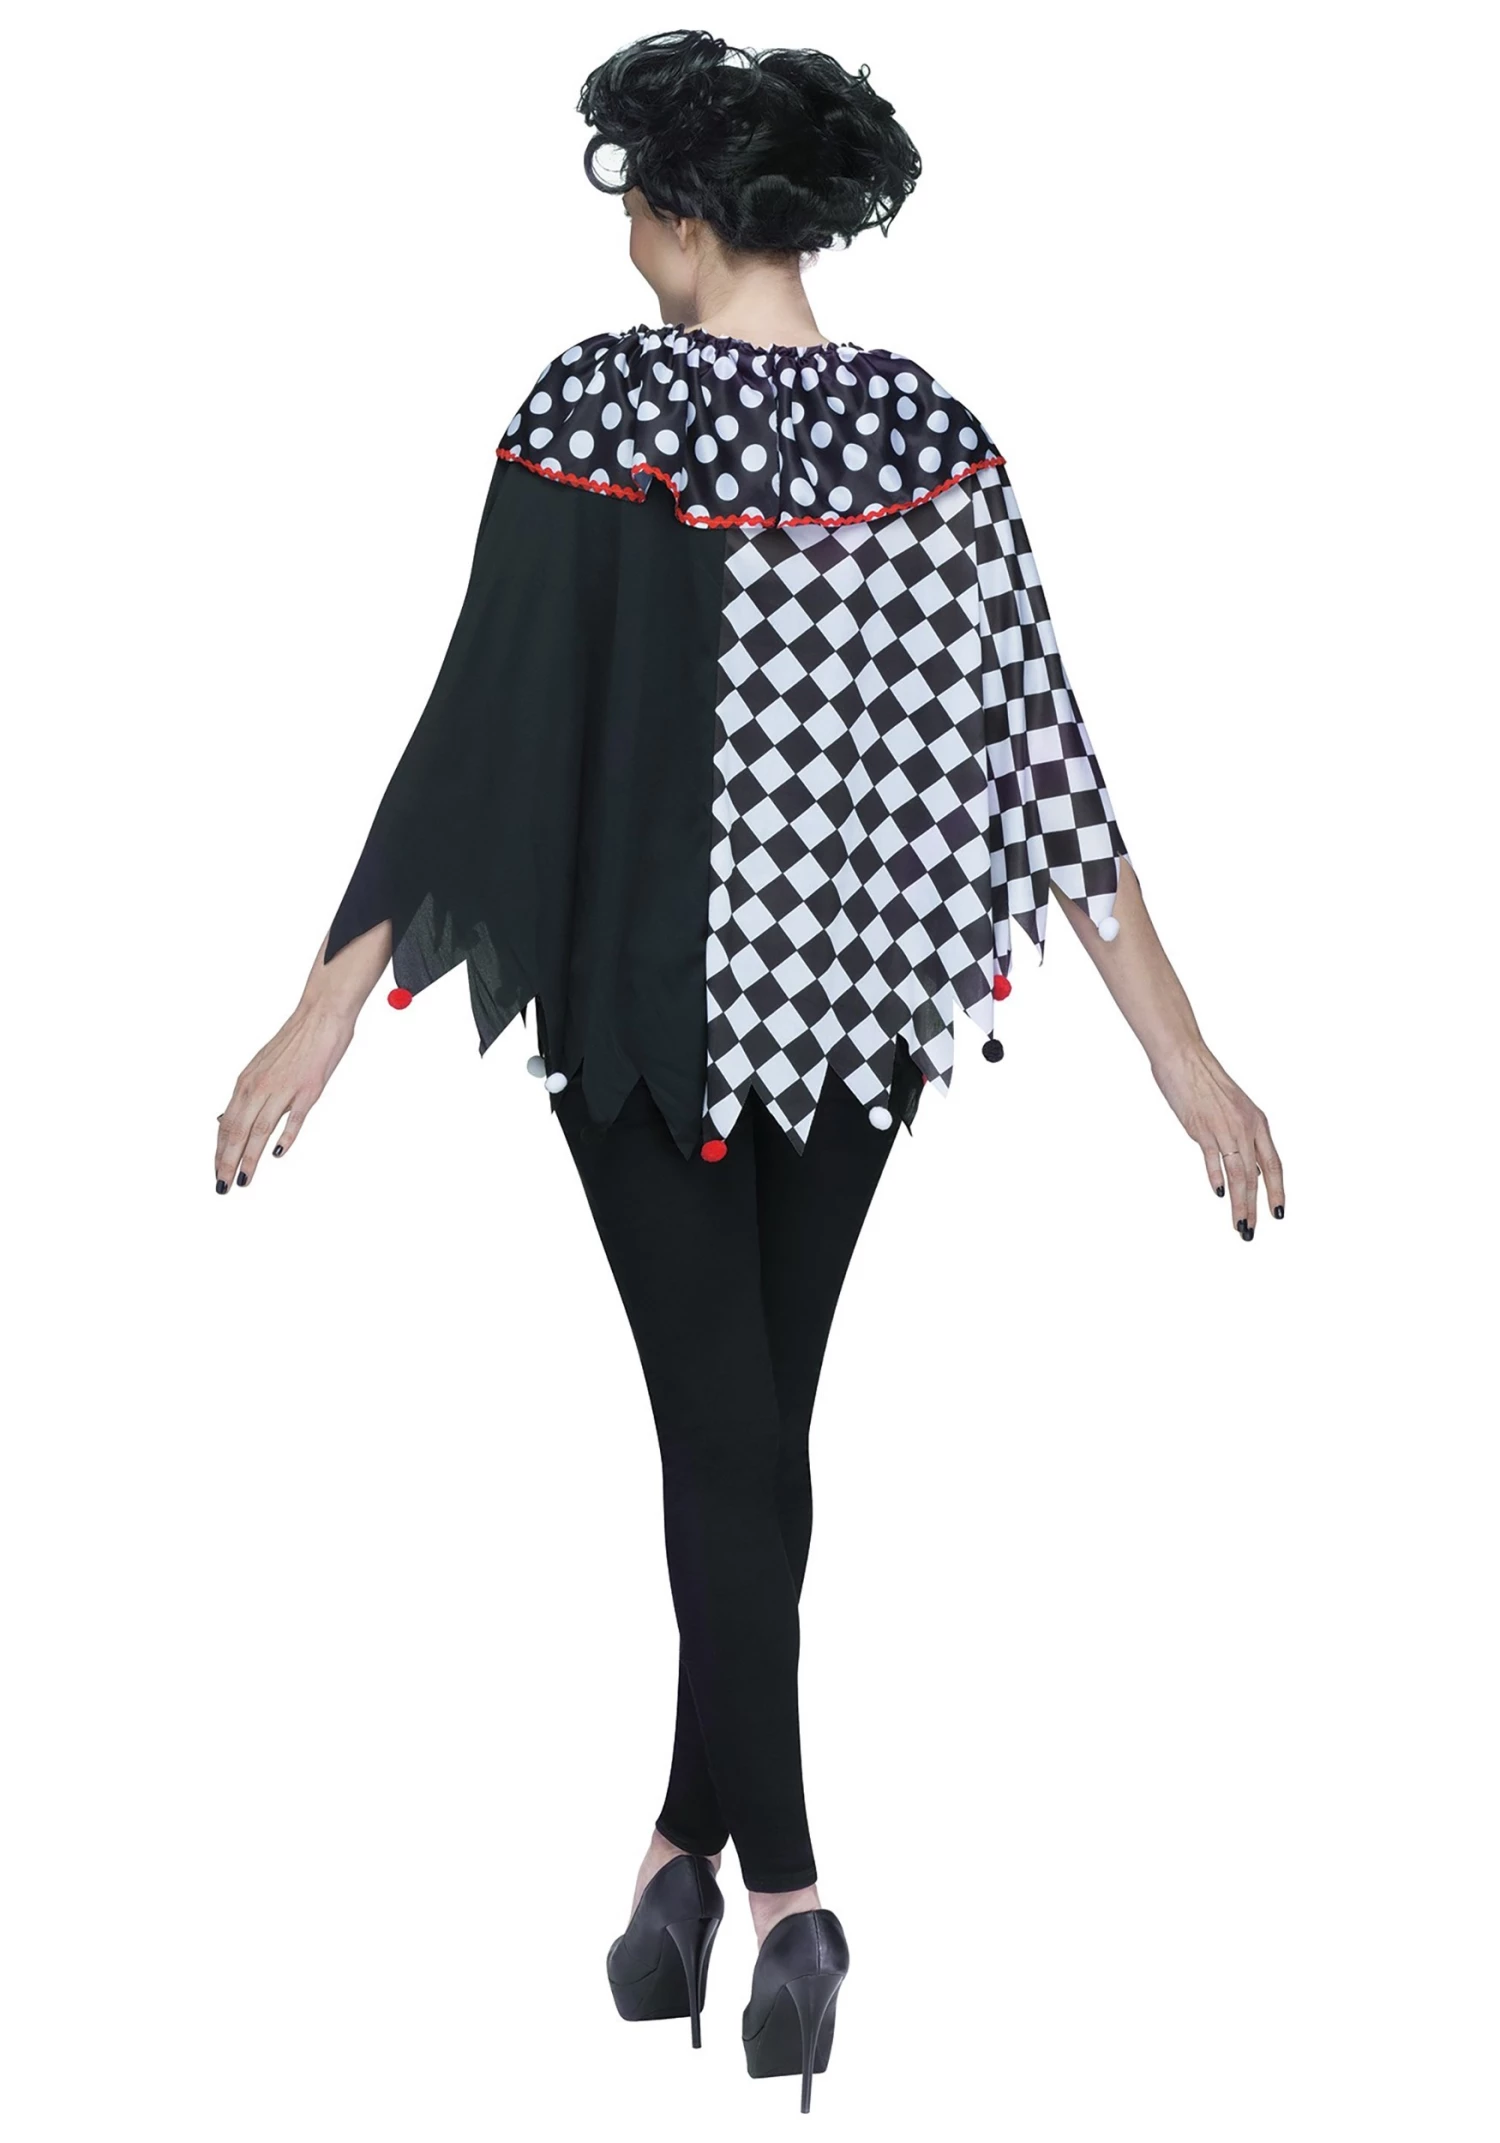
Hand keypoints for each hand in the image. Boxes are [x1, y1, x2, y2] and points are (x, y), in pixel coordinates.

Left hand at [214, 999, 356, 1191]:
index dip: (219, 1151)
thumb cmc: (294, 1042)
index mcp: (247, 1083)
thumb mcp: (261, 1068)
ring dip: (249, 1157)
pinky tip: (277, 1154)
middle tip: (222, 1186)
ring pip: (259, 1129)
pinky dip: (284, 1137)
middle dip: (227, 1161)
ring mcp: (284, 1088)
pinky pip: (294, 1118)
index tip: (216, 1172)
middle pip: (238, 1131)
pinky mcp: (309, 1089)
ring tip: (243, 1179)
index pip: (227, 1124)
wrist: (320, 1016)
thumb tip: (225, 1118)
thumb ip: (247, 1095)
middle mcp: (260, 1086)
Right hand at [1151, 1042, 1284, 1239]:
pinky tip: (1220, 1194)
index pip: (1272, 1165)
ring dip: (1240, 1203)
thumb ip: (1238, 1133)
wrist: (1185, 1058)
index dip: (1277, 1191)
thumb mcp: (1232, 1108)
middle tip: (1251, 1231)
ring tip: (1239, 1225)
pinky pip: (1213, 1158)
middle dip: (1255, 1207)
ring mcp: (1224, 1129)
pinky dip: (1216, 1178)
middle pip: (1255, 1176)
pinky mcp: (1202, 1129)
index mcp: (1257, 1122)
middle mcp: (1245, 1127)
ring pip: (1238, 1174)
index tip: (1277, 1214)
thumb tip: (1236, 1160)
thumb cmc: (1204, 1080)